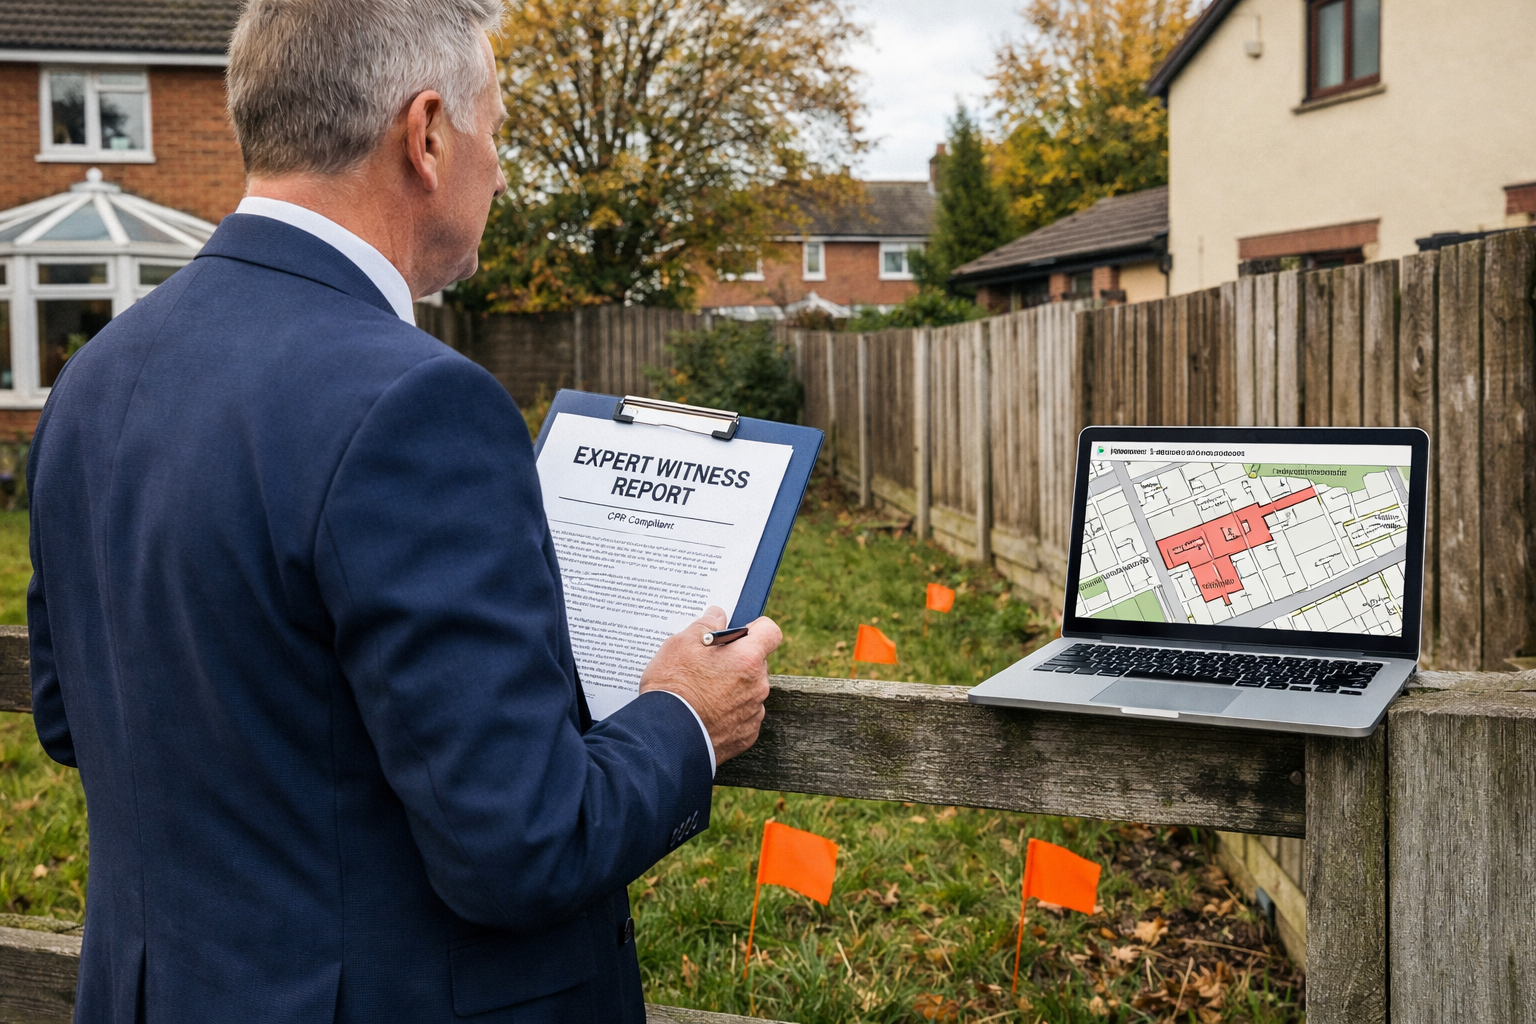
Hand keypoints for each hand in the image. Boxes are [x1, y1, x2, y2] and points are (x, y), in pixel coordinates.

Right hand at [638, 606, 781, 763]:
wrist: (665, 737)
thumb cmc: (673, 687)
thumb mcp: (680, 644)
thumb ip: (705, 625)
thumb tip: (718, 616)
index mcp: (747, 658)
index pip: (770, 632)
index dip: (755, 629)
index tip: (738, 633)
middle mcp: (758, 685)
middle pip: (757, 663)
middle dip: (737, 660)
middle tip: (708, 665)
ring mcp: (754, 713)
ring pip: (749, 690)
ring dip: (733, 688)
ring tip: (702, 693)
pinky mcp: (746, 736)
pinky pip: (743, 716)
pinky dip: (729, 713)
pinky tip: (706, 713)